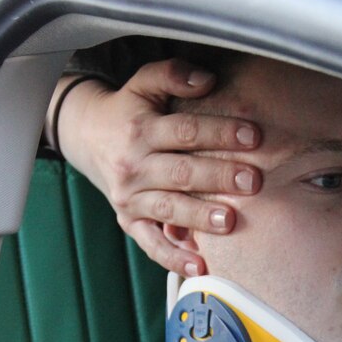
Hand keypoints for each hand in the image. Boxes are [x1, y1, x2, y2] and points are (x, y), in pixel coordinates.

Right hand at [52, 59, 261, 275]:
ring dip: (200, 218)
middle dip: (218, 178)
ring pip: (169, 209)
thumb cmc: (129, 110)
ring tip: (230, 221)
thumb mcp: (144, 83)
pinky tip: (200, 267)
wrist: (88, 137)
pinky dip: (174, 258)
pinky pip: (151, 245)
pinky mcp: (129, 222)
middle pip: (180, 173)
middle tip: (252, 182)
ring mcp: (130, 198)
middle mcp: (133, 166)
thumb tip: (208, 79)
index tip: (253, 136)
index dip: (219, 133)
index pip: (185, 132)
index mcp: (140, 130)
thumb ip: (173, 75)